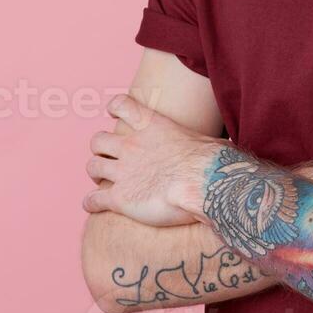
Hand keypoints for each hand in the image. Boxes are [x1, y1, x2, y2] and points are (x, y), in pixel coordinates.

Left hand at [82, 94, 220, 226]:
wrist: (205, 184)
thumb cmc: (213, 162)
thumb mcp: (209, 141)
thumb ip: (202, 143)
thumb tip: (223, 148)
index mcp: (151, 126)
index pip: (121, 105)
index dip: (115, 108)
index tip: (114, 113)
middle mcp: (131, 145)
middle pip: (98, 140)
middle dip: (101, 149)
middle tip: (109, 157)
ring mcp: (123, 172)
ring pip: (92, 167)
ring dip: (95, 173)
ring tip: (101, 181)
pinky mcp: (119, 198)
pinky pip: (93, 199)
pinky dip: (90, 203)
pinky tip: (93, 207)